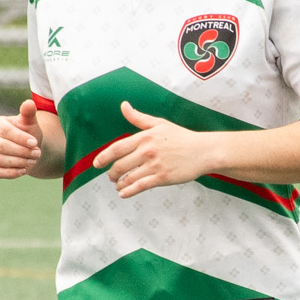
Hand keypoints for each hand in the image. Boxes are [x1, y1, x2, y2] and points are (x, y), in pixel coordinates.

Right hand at [0, 100, 44, 178]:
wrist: (27, 148)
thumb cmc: (28, 132)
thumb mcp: (30, 122)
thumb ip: (29, 113)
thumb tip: (29, 103)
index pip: (5, 131)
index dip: (20, 138)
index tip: (35, 143)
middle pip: (2, 146)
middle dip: (22, 151)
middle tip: (37, 153)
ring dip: (19, 162)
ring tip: (33, 161)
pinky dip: (11, 173)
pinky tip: (24, 170)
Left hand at [91, 101, 215, 197]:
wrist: (203, 151)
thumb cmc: (182, 137)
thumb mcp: (159, 123)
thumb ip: (138, 118)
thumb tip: (123, 105)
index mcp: (145, 137)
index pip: (117, 148)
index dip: (103, 157)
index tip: (96, 164)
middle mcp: (147, 151)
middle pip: (120, 165)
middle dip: (111, 174)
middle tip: (111, 177)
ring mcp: (155, 165)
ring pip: (128, 178)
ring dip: (119, 184)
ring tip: (118, 185)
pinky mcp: (162, 178)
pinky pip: (140, 186)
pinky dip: (128, 192)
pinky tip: (123, 194)